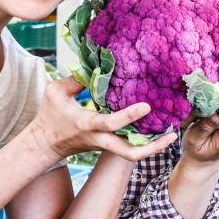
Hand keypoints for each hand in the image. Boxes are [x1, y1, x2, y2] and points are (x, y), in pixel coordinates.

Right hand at [28, 76, 176, 161]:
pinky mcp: (107, 147)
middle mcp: (99, 139)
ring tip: (172, 133)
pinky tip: (158, 131)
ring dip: (153, 147)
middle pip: (129, 153)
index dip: (130, 116)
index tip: (147, 106)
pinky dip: (144, 142)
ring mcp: (104, 146)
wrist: (44, 145)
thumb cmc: (49, 116)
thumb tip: (97, 64)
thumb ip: (76, 79)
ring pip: (132, 154)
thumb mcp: (55, 92)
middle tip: (173, 134)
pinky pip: (128, 147)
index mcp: (87, 124)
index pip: (111, 123)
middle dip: (153, 147)